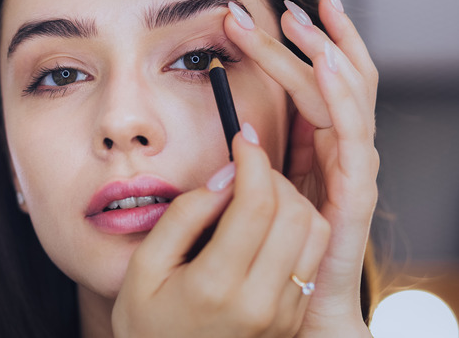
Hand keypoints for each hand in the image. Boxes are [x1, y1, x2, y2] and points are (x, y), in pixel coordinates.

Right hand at [112, 130, 330, 337]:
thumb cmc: (147, 323)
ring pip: (315, 232)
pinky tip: (267, 222)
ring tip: (257, 194)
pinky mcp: (292, 317)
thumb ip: (184, 216)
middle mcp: (259, 301)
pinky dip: (298, 226)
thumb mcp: (144, 267)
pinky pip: (312, 257)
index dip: (254, 160)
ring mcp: (281, 313)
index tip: (243, 139)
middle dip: (273, 175)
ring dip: (291, 200)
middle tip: (246, 168)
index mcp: (216, 286)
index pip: (257, 204)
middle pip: (295, 213)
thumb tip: (225, 178)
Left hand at [224, 0, 378, 336]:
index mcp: (315, 153)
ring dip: (327, 53)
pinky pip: (352, 141)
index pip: (311, 86)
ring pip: (347, 100)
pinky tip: (327, 65)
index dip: (293, 50)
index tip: (262, 15)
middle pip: (333, 83)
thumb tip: (239, 127)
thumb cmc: (272, 258)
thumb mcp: (257, 199)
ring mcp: (350, 174)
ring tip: (306, 18)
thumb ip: (255, 165)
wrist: (299, 319)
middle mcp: (338, 156)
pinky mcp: (354, 198)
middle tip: (285, 4)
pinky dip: (341, 99)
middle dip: (313, 39)